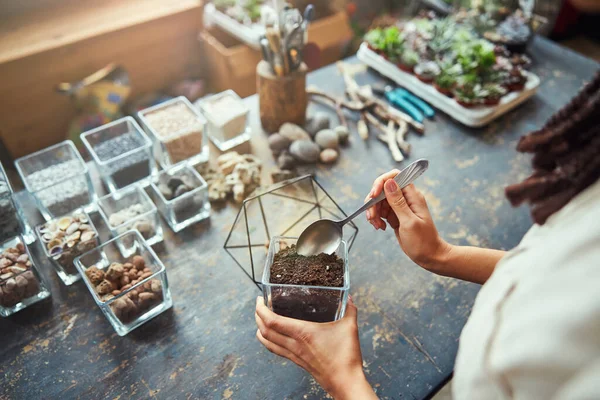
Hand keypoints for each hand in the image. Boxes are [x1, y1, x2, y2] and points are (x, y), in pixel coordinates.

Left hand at [255, 297, 376, 399]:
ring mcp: (294, 355)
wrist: (344, 382)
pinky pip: (276, 350)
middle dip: (257, 317)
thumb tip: (350, 298)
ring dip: (260, 330)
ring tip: (261, 319)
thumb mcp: (350, 328)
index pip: (272, 321)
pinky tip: (272, 337)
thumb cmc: (345, 357)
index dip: (261, 310)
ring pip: (267, 342)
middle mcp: (294, 344)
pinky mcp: (298, 362)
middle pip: (264, 331)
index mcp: (302, 333)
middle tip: (259, 305)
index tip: (260, 299)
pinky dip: (269, 341)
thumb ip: (349, 310)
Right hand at [365, 170, 450, 271]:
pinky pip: (381, 212)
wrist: (430, 256)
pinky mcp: (395, 216)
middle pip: (383, 190)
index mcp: (412, 196)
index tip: (373, 195)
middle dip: (374, 202)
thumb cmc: (423, 241)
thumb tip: (389, 183)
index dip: (381, 182)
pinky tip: (381, 227)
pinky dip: (377, 218)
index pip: (395, 177)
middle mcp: (405, 199)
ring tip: (377, 225)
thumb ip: (397, 202)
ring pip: (379, 201)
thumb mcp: (409, 222)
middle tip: (372, 217)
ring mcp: (400, 207)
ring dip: (374, 212)